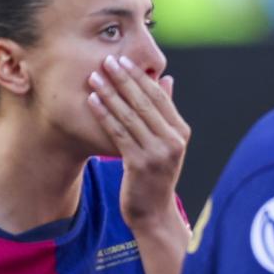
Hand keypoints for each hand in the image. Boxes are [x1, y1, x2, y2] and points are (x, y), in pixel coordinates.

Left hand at [86, 53, 189, 231]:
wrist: (153, 213)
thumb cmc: (153, 177)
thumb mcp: (164, 144)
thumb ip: (164, 113)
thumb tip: (166, 79)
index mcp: (180, 130)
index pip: (159, 96)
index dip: (139, 76)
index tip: (122, 59)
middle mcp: (173, 139)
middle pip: (145, 101)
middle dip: (123, 79)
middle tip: (106, 60)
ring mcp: (158, 152)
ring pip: (130, 115)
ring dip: (110, 93)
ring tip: (94, 77)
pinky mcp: (140, 163)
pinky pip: (119, 133)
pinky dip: (105, 115)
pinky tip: (93, 101)